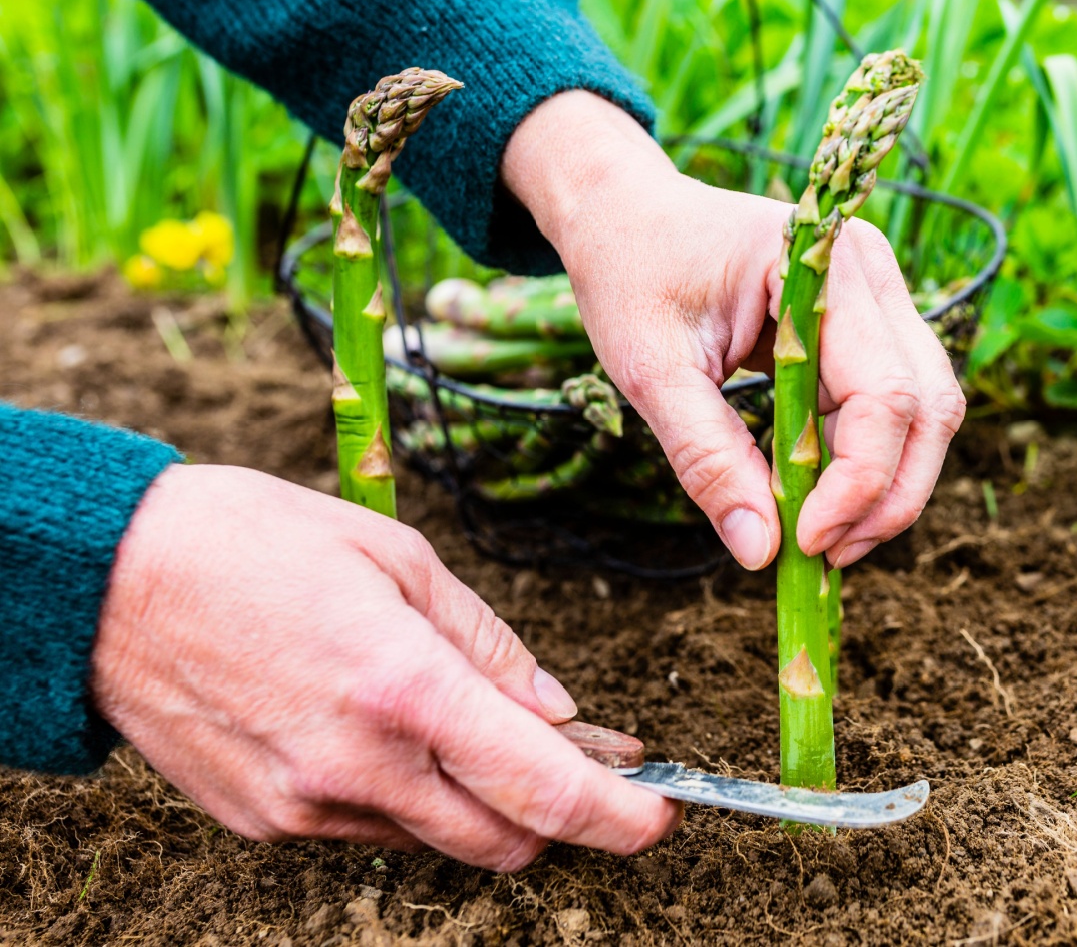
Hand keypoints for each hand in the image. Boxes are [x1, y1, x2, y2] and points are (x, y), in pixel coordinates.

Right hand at [92, 464, 677, 869]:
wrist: (107, 582)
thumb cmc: (255, 544)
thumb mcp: (399, 560)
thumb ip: (489, 646)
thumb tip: (559, 711)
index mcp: (405, 689)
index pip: (546, 789)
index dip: (620, 815)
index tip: (659, 811)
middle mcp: (360, 767)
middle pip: (506, 841)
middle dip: (561, 815)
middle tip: (581, 762)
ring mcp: (307, 807)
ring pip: (439, 841)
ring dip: (481, 804)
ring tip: (475, 732)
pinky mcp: (264, 823)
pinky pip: (370, 830)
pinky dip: (407, 798)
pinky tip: (390, 735)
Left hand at [503, 92, 964, 569]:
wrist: (627, 214)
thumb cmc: (632, 272)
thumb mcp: (649, 368)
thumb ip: (706, 457)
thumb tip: (761, 552)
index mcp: (824, 264)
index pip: (884, 392)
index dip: (859, 481)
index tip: (806, 543)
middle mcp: (872, 273)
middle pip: (928, 406)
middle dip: (888, 495)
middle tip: (825, 556)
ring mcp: (879, 299)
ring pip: (925, 412)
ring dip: (886, 486)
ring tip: (821, 538)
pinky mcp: (869, 328)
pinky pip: (893, 407)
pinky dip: (865, 463)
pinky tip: (816, 501)